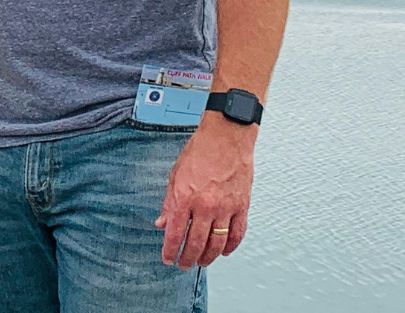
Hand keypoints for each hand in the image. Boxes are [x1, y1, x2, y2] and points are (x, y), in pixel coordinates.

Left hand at [155, 120, 255, 268]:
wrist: (226, 138)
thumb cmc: (199, 152)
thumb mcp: (175, 175)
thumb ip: (169, 203)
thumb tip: (162, 223)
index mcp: (185, 198)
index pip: (175, 233)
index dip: (170, 250)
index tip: (167, 259)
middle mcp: (205, 206)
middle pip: (196, 243)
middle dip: (188, 258)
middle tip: (183, 265)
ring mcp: (226, 208)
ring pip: (217, 243)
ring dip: (208, 257)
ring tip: (201, 262)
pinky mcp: (242, 206)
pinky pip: (237, 234)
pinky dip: (231, 246)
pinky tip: (224, 252)